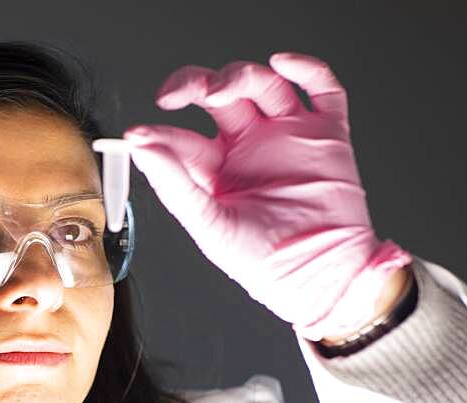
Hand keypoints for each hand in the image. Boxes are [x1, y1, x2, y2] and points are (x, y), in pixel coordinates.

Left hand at [125, 52, 411, 340]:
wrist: (318, 276)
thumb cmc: (262, 260)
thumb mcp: (207, 223)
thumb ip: (173, 182)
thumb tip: (138, 145)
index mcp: (215, 170)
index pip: (183, 138)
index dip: (162, 133)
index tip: (140, 135)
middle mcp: (248, 146)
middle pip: (220, 97)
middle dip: (198, 85)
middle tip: (180, 92)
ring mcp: (288, 136)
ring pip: (263, 86)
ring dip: (240, 76)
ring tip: (222, 88)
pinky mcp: (328, 134)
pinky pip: (322, 90)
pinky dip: (307, 69)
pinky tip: (283, 63)